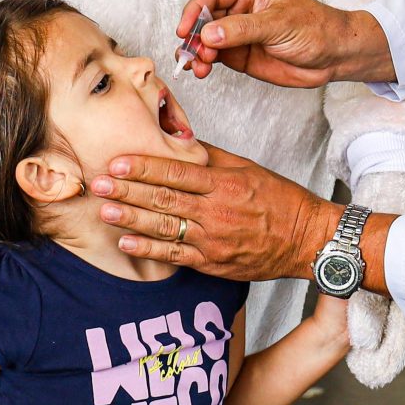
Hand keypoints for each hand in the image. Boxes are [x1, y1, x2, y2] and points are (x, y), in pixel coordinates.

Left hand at [93, 143, 338, 281]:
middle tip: (98, 182)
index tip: (118, 161)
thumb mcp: (249, 169)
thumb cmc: (280, 201)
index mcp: (225, 183)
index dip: (145, 167)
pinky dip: (149, 250)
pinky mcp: (213, 263)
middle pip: (165, 198)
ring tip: (105, 209)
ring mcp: (214, 240)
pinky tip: (126, 242)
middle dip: (128, 190)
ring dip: (132, 218)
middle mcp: (217, 211)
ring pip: (165, 228)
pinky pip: (175, 256)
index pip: (177, 172)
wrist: (307, 239)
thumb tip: (181, 141)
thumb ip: (212, 157)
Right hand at [174, 0, 392, 87]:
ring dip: (196, 52)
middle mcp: (239, 6)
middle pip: (203, 17)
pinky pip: (213, 55)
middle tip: (192, 54)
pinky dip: (203, 63)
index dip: (194, 11)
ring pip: (204, 38)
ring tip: (198, 67)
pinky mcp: (238, 52)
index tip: (186, 30)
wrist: (334, 56)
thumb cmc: (315, 28)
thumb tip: (208, 33)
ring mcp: (237, 31)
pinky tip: (202, 70)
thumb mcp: (279, 24)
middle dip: (193, 35)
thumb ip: (243, 29)